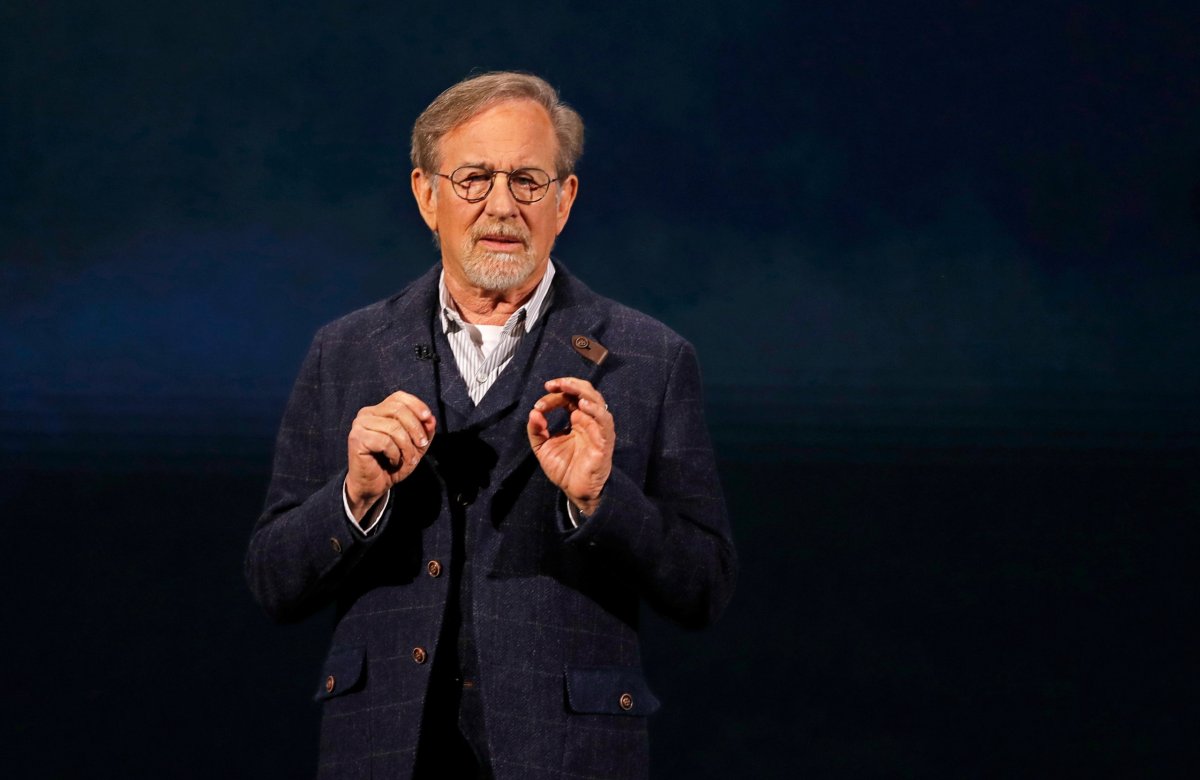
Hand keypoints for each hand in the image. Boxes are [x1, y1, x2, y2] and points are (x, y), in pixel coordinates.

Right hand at [345, 391, 436, 519]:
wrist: (373, 486)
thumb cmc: (392, 463)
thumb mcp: (415, 446)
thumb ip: (424, 431)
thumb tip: (431, 419)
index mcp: (379, 410)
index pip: (399, 397)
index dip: (417, 405)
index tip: (429, 420)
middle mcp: (367, 413)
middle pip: (398, 409)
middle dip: (416, 428)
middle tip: (422, 445)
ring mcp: (360, 425)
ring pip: (393, 427)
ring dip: (407, 446)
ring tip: (408, 459)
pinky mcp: (356, 438)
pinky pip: (384, 441)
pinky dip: (394, 453)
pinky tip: (392, 461)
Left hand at [527, 377, 613, 515]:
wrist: (576, 491)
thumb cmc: (564, 469)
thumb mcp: (543, 447)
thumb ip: (536, 431)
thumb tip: (533, 413)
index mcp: (577, 419)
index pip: (568, 398)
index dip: (554, 396)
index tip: (538, 406)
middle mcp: (590, 421)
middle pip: (586, 392)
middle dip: (570, 384)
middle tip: (553, 384)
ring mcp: (598, 430)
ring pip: (597, 402)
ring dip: (582, 392)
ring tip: (567, 388)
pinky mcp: (604, 442)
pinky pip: (604, 422)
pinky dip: (595, 411)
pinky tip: (582, 407)